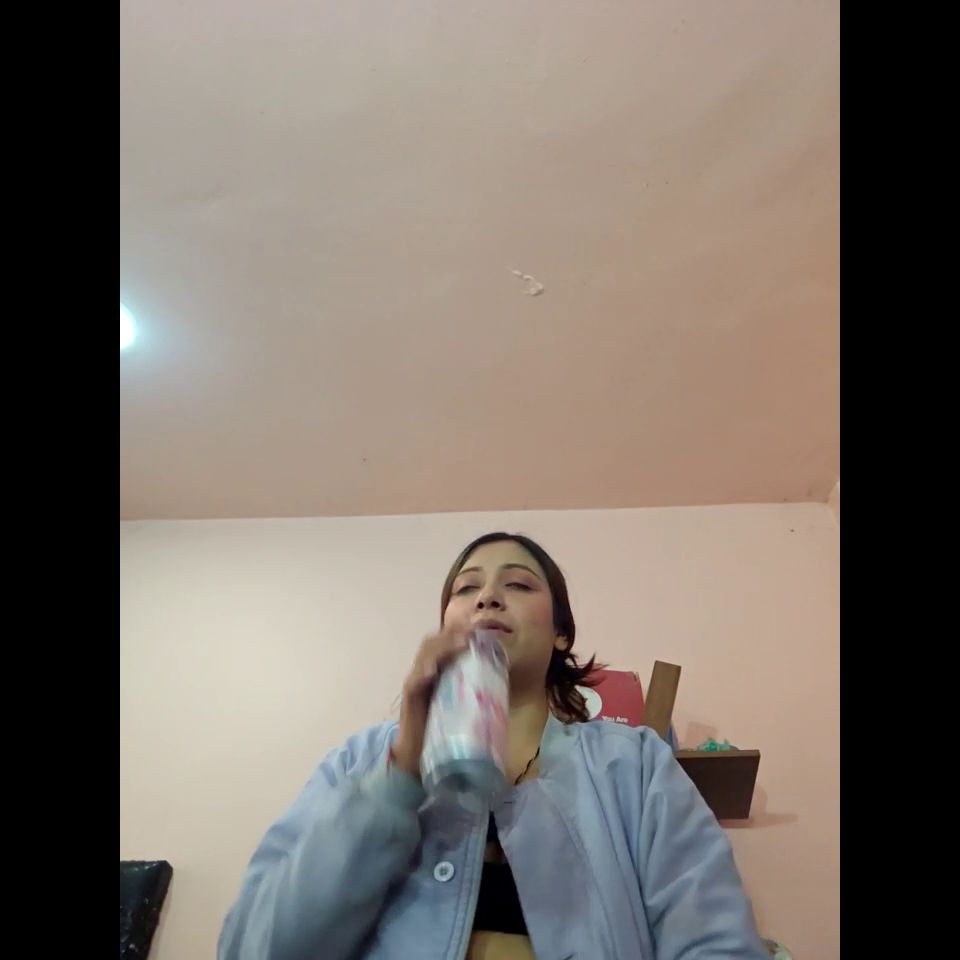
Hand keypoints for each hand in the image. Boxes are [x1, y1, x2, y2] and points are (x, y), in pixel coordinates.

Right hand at [391, 625, 469, 777]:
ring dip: (442, 647)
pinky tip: (433, 670)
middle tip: (470, 633)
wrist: (417, 756)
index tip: (478, 628)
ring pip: (425, 656)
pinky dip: (423, 672)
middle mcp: (425, 671)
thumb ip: (475, 689)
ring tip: (459, 643)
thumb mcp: (463, 703)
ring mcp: (416, 682)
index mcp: (439, 670)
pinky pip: (414, 681)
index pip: (445, 643)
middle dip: (451, 634)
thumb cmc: (443, 729)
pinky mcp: (409, 697)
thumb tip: (504, 678)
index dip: (459, 632)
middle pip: (433, 643)